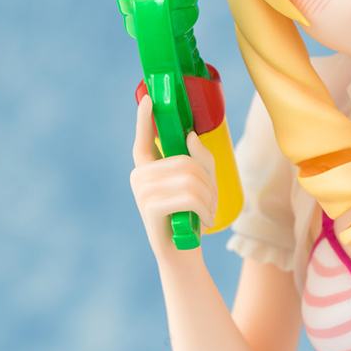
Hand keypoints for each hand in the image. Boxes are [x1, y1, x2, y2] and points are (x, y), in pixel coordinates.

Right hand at [130, 95, 217, 264]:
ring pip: (189, 178)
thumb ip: (200, 158)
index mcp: (148, 166)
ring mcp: (141, 192)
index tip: (150, 98)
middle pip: (184, 161)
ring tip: (208, 212)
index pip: (143, 138)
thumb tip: (190, 137)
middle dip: (208, 182)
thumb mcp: (203, 183)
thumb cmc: (192, 215)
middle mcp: (140, 176)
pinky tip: (204, 221)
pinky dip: (204, 208)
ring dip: (209, 197)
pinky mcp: (149, 208)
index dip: (145, 118)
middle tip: (211, 203)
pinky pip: (187, 196)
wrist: (183, 253)